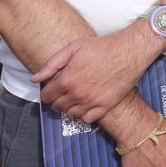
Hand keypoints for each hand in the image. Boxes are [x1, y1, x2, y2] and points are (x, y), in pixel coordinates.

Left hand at [32, 26, 158, 122]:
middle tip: (64, 92)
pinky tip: (86, 105)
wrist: (129, 51)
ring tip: (75, 98)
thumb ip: (51, 64)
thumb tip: (35, 79)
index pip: (47, 96)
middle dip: (57, 100)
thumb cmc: (102, 47)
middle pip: (57, 107)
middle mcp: (77, 94)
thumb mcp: (73, 48)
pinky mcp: (105, 106)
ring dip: (70, 108)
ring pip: (71, 114)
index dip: (47, 92)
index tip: (52, 89)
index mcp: (67, 80)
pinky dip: (84, 115)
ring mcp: (91, 101)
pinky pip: (87, 119)